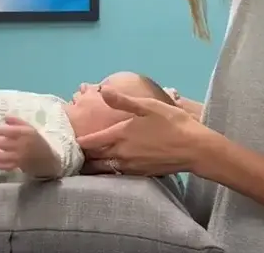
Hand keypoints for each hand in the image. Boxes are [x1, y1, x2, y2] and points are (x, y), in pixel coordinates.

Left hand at [0, 116, 60, 177]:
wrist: (48, 159)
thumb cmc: (37, 141)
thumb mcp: (31, 128)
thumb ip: (18, 122)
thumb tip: (5, 117)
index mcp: (27, 134)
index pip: (11, 131)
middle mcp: (23, 145)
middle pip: (4, 144)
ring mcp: (21, 157)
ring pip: (3, 157)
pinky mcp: (19, 166)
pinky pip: (6, 166)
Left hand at [76, 89, 219, 176]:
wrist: (195, 149)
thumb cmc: (172, 124)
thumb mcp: (148, 106)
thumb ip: (123, 101)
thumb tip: (102, 90)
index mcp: (120, 135)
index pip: (91, 141)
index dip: (79, 141)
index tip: (69, 139)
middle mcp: (121, 154)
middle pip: (94, 158)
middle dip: (83, 155)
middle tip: (71, 153)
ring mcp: (130, 166)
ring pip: (104, 168)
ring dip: (93, 165)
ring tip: (84, 162)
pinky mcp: (140, 174)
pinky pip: (116, 174)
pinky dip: (107, 171)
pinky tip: (107, 167)